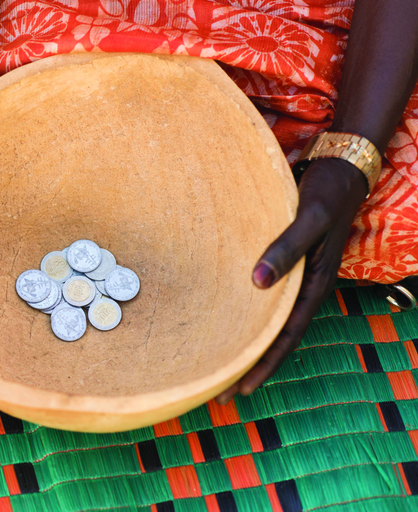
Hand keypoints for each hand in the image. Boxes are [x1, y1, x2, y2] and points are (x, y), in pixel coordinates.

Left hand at [216, 157, 368, 403]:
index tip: (241, 389)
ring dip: (247, 342)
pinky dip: (247, 315)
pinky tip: (226, 318)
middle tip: (220, 391)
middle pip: (276, 336)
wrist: (340, 168)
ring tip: (219, 363)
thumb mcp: (309, 219)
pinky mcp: (283, 262)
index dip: (265, 364)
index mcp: (314, 285)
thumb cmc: (325, 193)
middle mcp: (304, 287)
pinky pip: (265, 299)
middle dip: (251, 365)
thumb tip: (257, 283)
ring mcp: (294, 277)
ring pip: (269, 320)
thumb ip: (285, 247)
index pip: (287, 336)